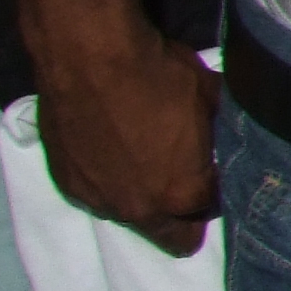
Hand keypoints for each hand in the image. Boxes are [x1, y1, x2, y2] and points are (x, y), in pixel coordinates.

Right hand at [38, 31, 217, 253]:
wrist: (88, 56)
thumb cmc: (158, 75)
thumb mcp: (209, 98)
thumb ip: (219, 127)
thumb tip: (225, 130)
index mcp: (182, 193)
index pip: (210, 208)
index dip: (216, 190)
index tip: (214, 176)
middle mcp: (138, 209)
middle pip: (170, 233)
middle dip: (183, 218)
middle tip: (187, 198)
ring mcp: (96, 199)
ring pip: (129, 214)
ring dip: (141, 199)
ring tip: (144, 169)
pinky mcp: (64, 182)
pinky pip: (95, 193)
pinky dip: (106, 181)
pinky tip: (111, 159)